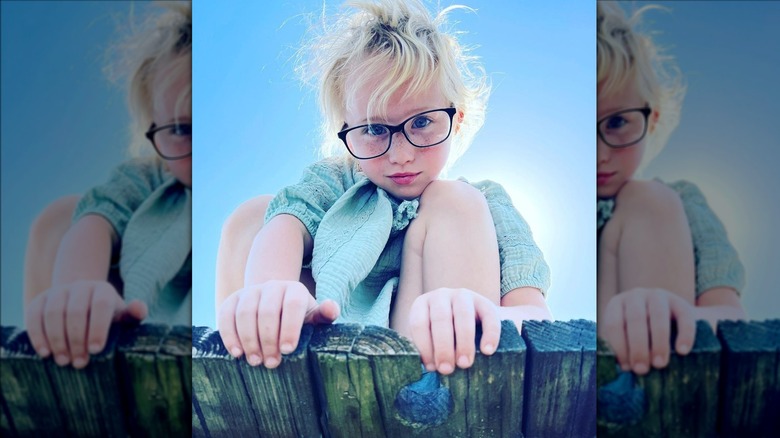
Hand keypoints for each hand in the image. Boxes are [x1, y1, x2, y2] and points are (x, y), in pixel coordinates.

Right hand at [25, 280, 147, 368]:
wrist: (82, 301)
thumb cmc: (108, 315)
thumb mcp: (123, 315)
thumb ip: (133, 314)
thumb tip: (139, 308)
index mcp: (103, 290)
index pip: (100, 306)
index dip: (98, 328)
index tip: (96, 350)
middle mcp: (79, 286)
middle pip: (75, 312)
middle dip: (76, 340)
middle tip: (79, 363)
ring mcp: (58, 291)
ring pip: (53, 313)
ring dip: (57, 340)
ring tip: (63, 361)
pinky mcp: (40, 299)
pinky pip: (34, 316)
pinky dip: (38, 335)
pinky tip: (45, 353)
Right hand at [218, 280, 338, 367]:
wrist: (274, 303)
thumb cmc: (298, 317)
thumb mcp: (313, 316)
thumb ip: (324, 315)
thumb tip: (331, 308)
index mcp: (294, 290)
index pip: (292, 305)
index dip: (290, 328)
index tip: (288, 350)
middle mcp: (272, 286)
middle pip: (267, 311)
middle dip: (268, 339)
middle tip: (271, 363)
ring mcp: (250, 291)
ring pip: (245, 313)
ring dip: (249, 340)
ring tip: (255, 361)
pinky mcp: (232, 299)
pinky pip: (226, 315)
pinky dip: (230, 335)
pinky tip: (236, 353)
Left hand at [407, 288, 500, 374]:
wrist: (475, 324)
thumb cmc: (447, 337)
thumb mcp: (433, 339)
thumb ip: (430, 351)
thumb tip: (432, 368)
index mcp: (422, 305)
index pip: (419, 324)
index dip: (424, 347)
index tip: (432, 368)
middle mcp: (440, 296)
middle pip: (440, 319)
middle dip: (443, 346)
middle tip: (447, 369)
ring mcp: (463, 296)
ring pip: (463, 315)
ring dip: (463, 342)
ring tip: (464, 364)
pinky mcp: (485, 301)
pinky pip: (489, 316)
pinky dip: (489, 335)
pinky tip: (487, 351)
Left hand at [599, 287, 695, 374]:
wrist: (672, 320)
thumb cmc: (642, 334)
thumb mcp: (628, 337)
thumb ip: (624, 349)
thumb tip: (624, 369)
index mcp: (617, 304)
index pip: (613, 324)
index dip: (618, 347)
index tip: (626, 367)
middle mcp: (636, 296)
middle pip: (635, 319)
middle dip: (638, 347)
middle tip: (642, 370)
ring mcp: (659, 296)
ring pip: (658, 317)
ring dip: (658, 343)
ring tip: (660, 364)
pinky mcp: (681, 302)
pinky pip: (684, 318)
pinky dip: (684, 336)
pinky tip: (682, 352)